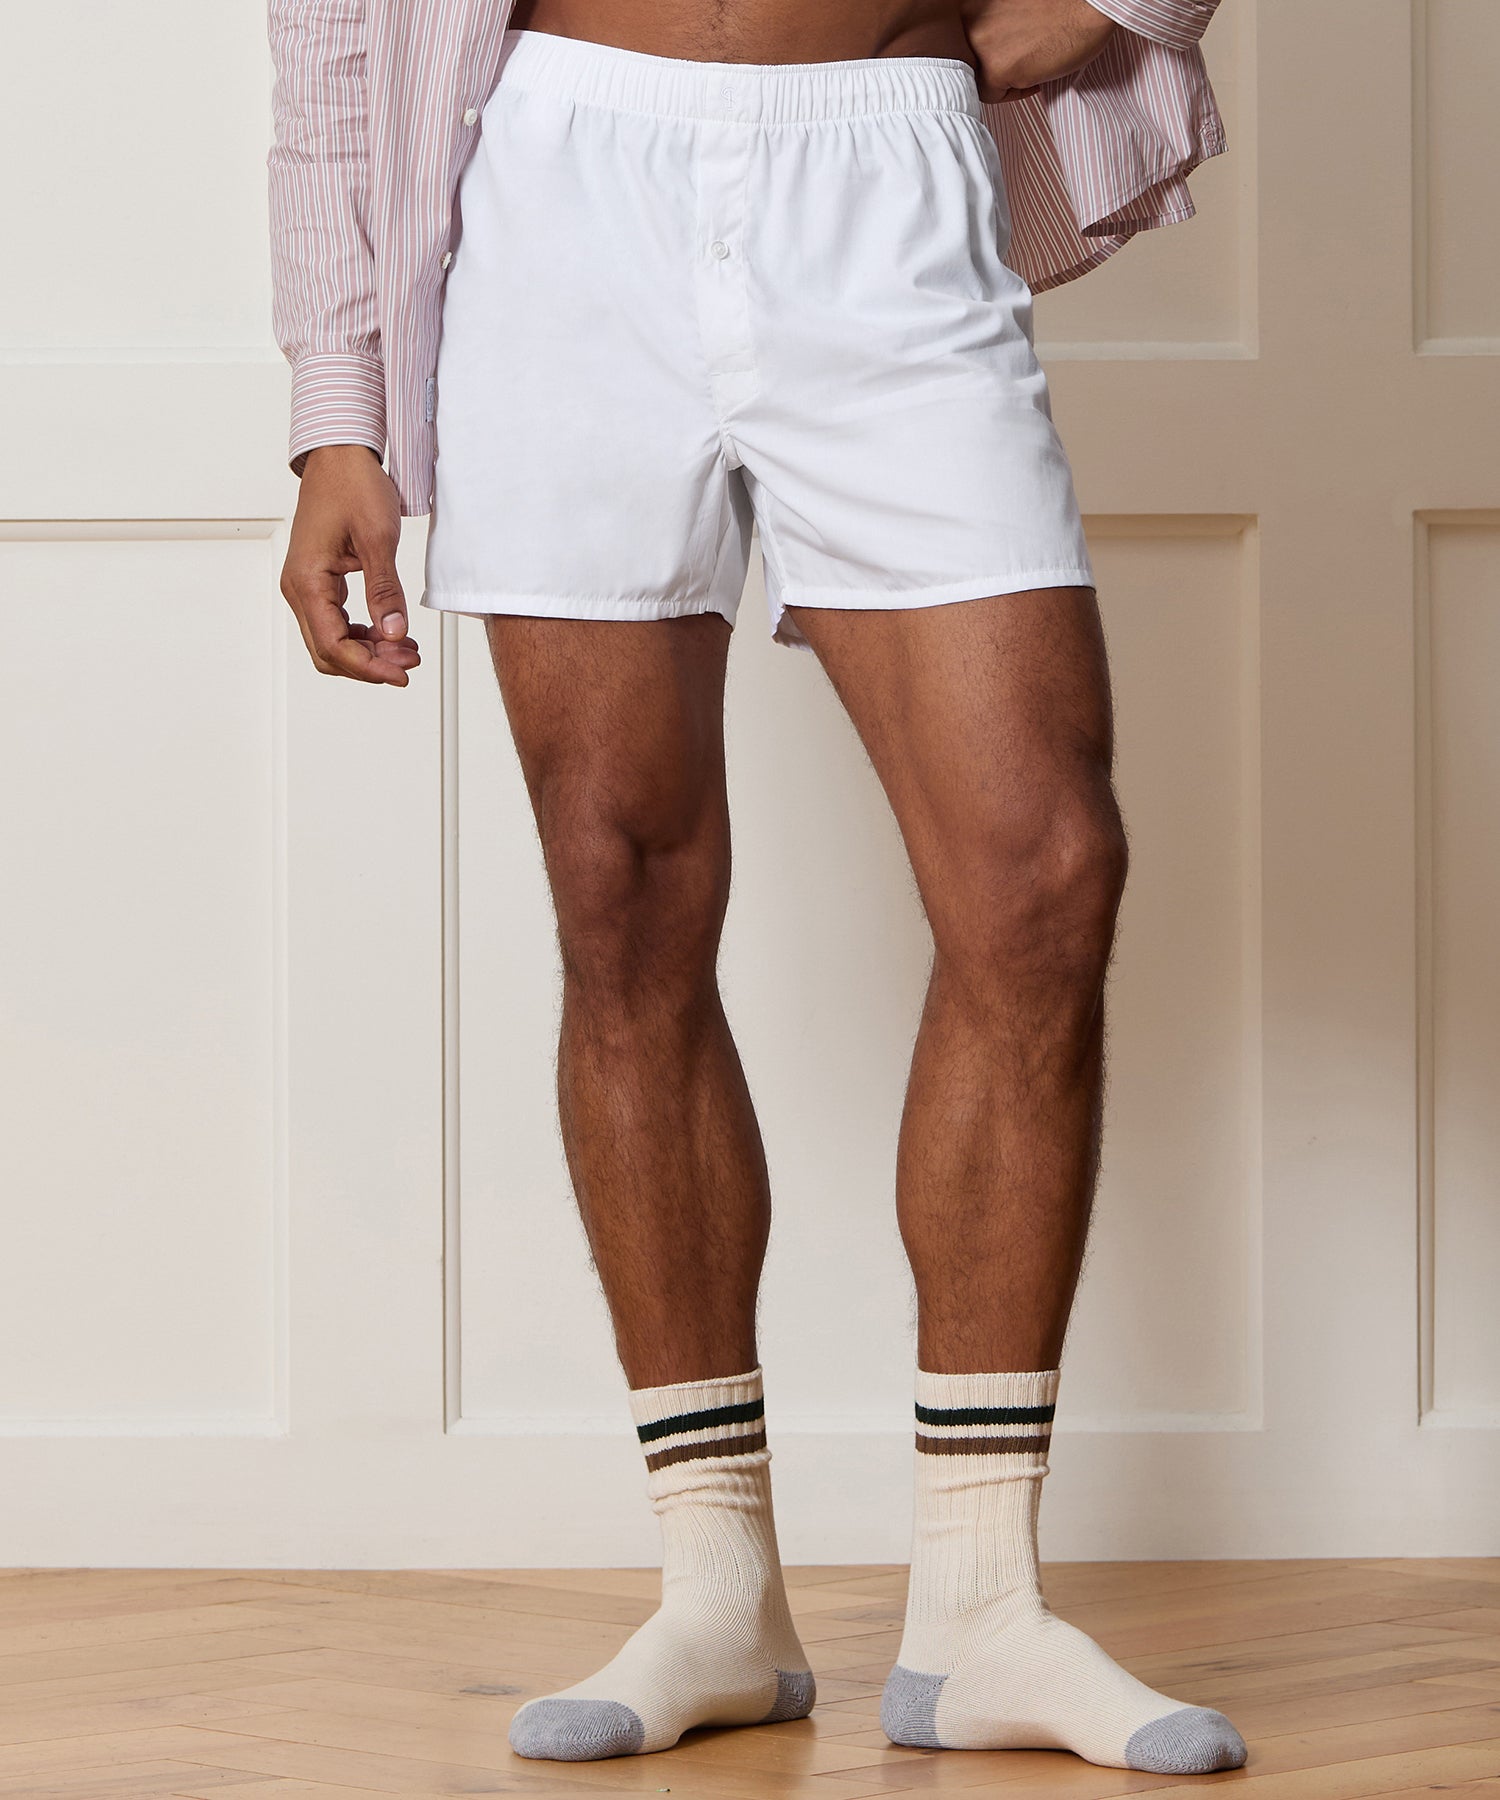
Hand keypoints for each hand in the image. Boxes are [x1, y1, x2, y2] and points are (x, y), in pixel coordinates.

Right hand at [280, 444, 421, 685]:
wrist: (340, 455)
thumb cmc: (352, 485)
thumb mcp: (377, 539)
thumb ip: (385, 590)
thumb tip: (393, 632)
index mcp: (306, 580)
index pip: (333, 645)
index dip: (368, 668)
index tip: (400, 674)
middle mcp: (298, 587)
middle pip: (328, 651)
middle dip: (370, 664)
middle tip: (409, 662)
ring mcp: (305, 585)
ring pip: (332, 639)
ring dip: (368, 651)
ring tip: (406, 649)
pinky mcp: (318, 580)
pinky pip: (336, 621)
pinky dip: (363, 634)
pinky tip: (391, 632)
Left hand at [962, 0, 1118, 102]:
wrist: (1089, 6)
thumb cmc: (1059, 5)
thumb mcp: (1010, 7)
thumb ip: (989, 25)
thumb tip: (979, 53)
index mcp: (970, 4)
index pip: (964, 45)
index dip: (988, 54)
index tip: (1008, 53)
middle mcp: (967, 20)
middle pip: (969, 64)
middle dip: (994, 66)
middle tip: (1021, 61)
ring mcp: (978, 44)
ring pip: (979, 80)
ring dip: (1004, 79)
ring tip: (1031, 64)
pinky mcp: (995, 69)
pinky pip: (994, 95)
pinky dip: (1016, 91)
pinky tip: (1037, 74)